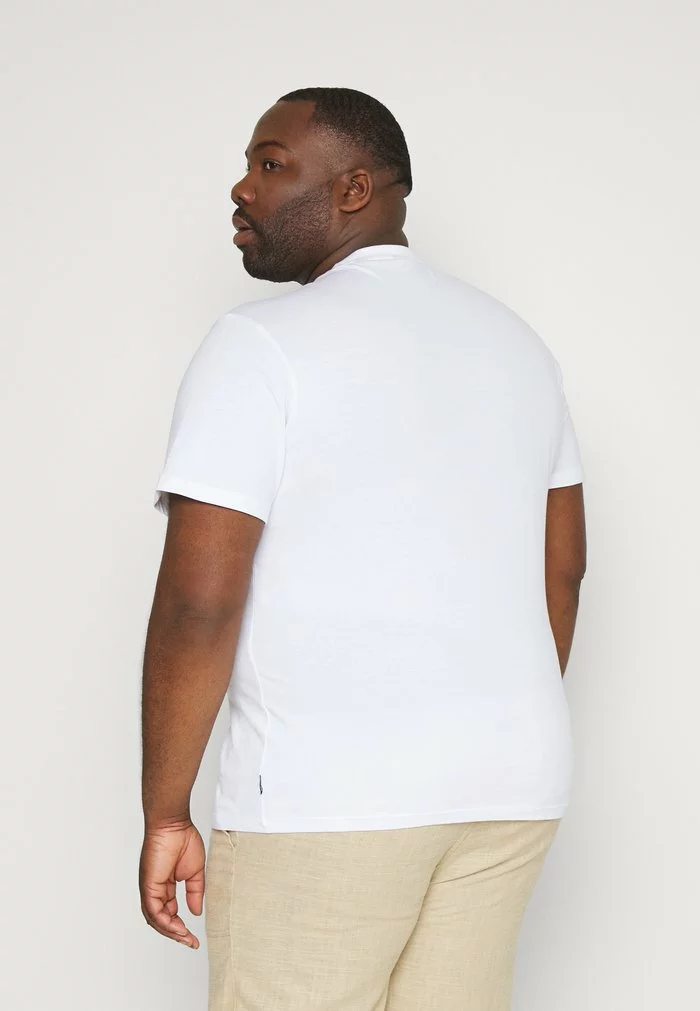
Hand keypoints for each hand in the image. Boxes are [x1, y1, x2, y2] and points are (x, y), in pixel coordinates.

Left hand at [139, 819, 204, 948]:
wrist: (174, 824)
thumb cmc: (183, 839)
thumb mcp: (195, 872)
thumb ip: (195, 892)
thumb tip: (196, 912)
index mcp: (164, 886)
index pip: (169, 913)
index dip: (180, 926)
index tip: (193, 936)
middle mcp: (154, 889)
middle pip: (160, 920)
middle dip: (175, 934)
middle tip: (190, 942)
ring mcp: (150, 888)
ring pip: (155, 919)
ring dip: (170, 932)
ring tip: (186, 938)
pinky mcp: (148, 886)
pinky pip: (153, 911)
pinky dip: (164, 922)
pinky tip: (177, 928)